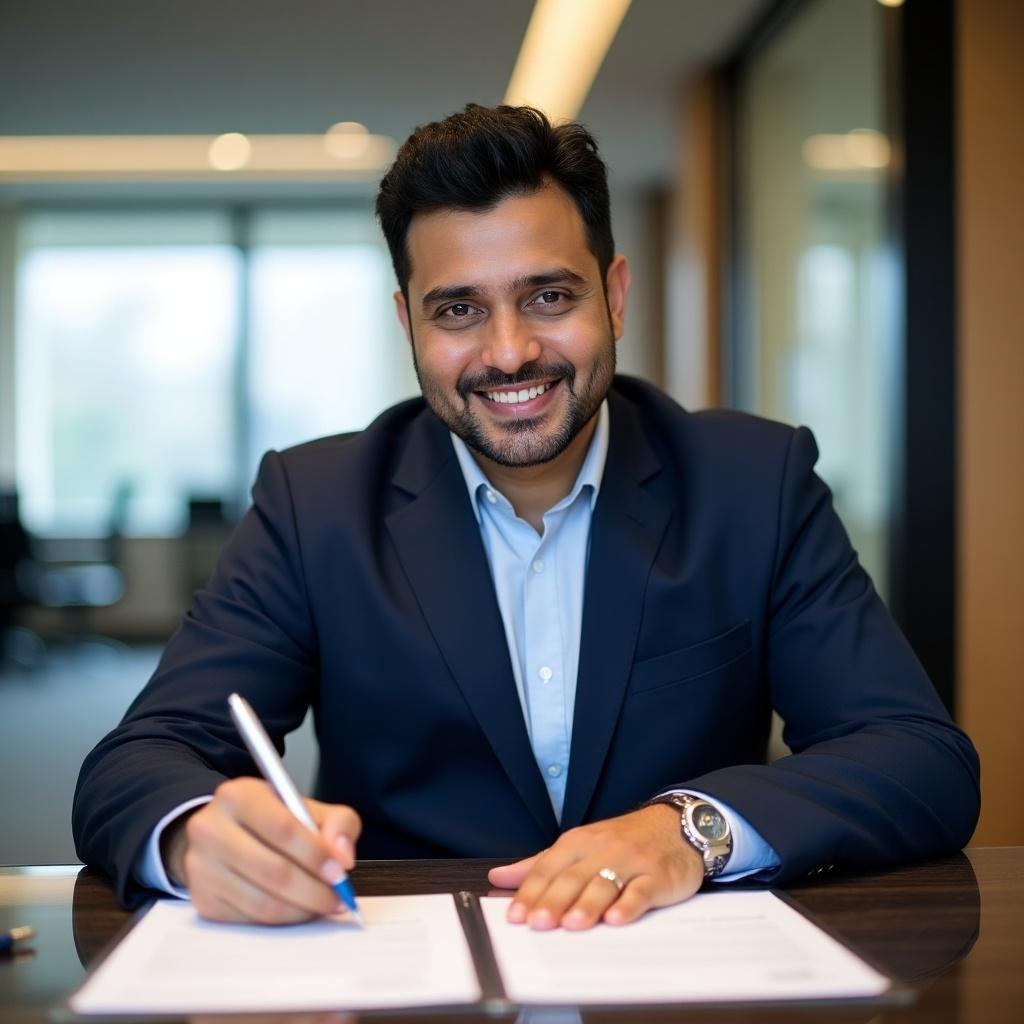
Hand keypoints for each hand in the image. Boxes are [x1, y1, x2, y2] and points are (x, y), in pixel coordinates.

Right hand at [162, 777, 360, 924]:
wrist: (225, 832)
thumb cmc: (272, 819)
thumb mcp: (306, 806)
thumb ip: (337, 822)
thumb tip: (342, 856)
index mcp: (239, 795)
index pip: (283, 829)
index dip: (316, 854)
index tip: (341, 871)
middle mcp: (211, 829)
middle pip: (273, 871)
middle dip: (314, 890)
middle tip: (339, 897)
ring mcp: (201, 867)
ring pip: (262, 903)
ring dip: (302, 910)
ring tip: (324, 904)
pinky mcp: (202, 899)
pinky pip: (250, 919)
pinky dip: (282, 919)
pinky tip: (298, 908)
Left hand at [487, 805, 702, 929]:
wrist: (676, 826)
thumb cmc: (623, 841)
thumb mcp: (579, 845)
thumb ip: (540, 864)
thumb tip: (499, 877)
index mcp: (579, 841)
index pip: (548, 867)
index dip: (530, 892)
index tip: (516, 916)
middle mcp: (603, 849)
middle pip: (573, 877)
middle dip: (554, 901)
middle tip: (539, 924)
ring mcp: (631, 861)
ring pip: (605, 883)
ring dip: (588, 904)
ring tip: (573, 924)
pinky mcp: (658, 876)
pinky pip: (642, 890)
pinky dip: (628, 905)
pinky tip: (616, 919)